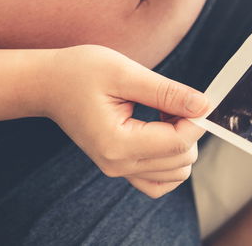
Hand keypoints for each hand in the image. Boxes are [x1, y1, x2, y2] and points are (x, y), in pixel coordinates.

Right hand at [41, 45, 208, 197]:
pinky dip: (169, 159)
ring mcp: (117, 170)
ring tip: (164, 113)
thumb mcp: (124, 72)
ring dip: (181, 144)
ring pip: (175, 174)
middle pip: (181, 161)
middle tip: (172, 99)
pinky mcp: (119, 167)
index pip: (178, 143)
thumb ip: (166, 92)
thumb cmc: (80, 72)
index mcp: (117, 143)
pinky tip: (160, 130)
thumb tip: (203, 106)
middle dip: (188, 130)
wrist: (48, 84)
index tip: (196, 96)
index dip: (196, 119)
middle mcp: (117, 165)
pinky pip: (158, 180)